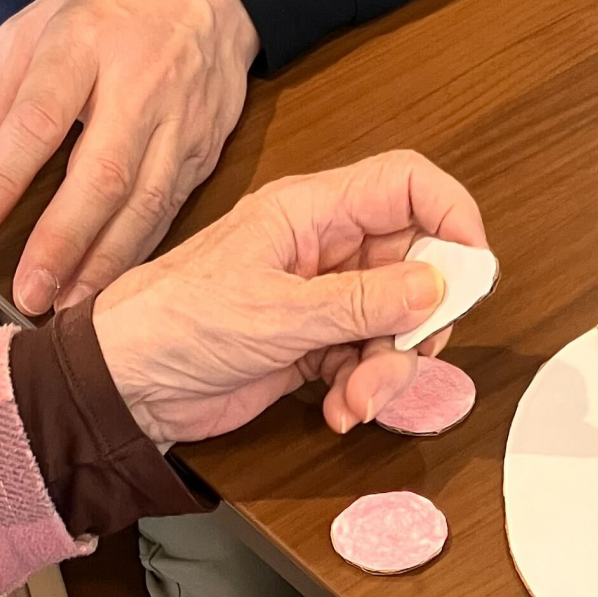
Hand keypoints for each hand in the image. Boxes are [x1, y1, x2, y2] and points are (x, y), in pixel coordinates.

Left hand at [0, 0, 259, 316]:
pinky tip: (111, 282)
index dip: (4, 177)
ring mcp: (180, 122)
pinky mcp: (205, 149)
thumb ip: (0, 95)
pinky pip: (170, 210)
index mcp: (85, 41)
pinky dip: (138, 252)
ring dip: (105, 262)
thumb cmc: (115, 0)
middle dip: (62, 241)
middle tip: (28, 292)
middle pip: (101, 174)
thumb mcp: (38, 19)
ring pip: (145, 203)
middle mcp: (139, 85)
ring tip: (68, 304)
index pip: (39, 118)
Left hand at [91, 148, 483, 445]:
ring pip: (396, 322)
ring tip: (359, 399)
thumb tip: (436, 285)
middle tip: (411, 355)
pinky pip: (368, 360)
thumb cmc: (174, 324)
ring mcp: (321, 297)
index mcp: (311, 211)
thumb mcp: (277, 313)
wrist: (124, 386)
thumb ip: (364, 301)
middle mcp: (323, 247)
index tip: (472, 269)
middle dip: (421, 319)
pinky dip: (365, 390)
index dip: (451, 215)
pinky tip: (340, 411)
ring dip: (390, 368)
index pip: (406, 184)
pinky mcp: (312, 344)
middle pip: (414, 264)